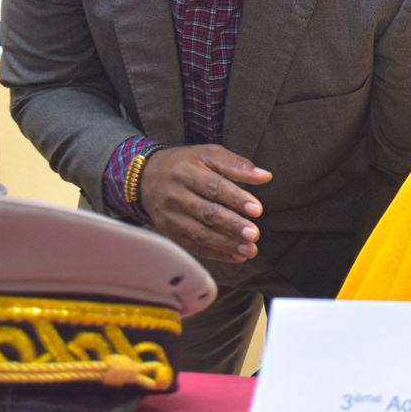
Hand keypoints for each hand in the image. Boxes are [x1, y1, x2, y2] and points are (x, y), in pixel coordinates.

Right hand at [138, 145, 271, 262]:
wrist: (145, 176)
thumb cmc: (186, 163)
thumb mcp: (208, 154)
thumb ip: (237, 165)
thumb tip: (266, 176)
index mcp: (187, 172)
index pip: (214, 187)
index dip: (236, 199)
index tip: (257, 210)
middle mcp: (176, 196)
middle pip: (206, 213)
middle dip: (232, 225)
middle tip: (254, 234)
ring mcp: (170, 216)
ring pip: (200, 233)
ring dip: (226, 244)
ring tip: (250, 249)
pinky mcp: (169, 232)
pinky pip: (193, 246)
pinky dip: (215, 254)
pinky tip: (236, 257)